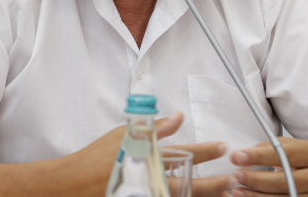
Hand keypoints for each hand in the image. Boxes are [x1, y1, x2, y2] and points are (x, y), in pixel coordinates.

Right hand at [64, 112, 235, 196]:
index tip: (223, 147)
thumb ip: (155, 128)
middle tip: (233, 179)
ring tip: (224, 195)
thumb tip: (178, 117)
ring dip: (203, 196)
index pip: (185, 153)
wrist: (74, 184)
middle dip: (214, 182)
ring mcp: (146, 196)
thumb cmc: (99, 157)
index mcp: (150, 159)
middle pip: (190, 184)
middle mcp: (151, 182)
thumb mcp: (126, 135)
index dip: (207, 150)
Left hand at [229, 138, 307, 195]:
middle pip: (283, 180)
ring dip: (257, 196)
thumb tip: (249, 153)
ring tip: (238, 191)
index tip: (239, 156)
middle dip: (255, 179)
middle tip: (236, 175)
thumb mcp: (304, 146)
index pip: (283, 154)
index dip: (259, 156)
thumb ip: (278, 147)